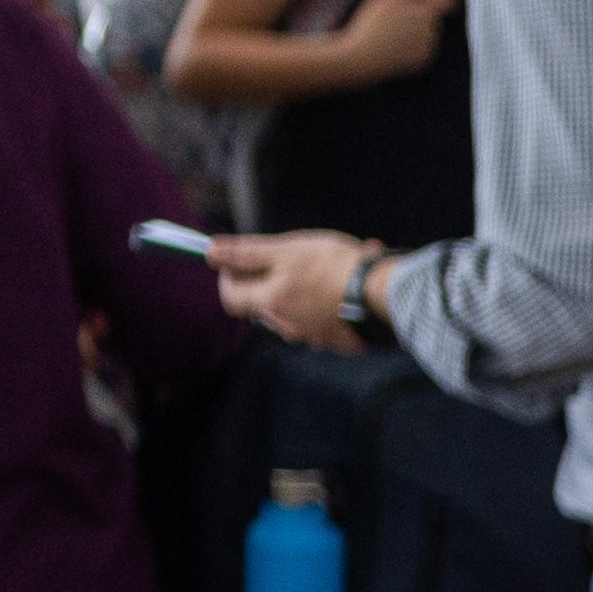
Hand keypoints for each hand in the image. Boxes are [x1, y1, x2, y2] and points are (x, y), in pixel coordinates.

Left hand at [211, 228, 380, 350]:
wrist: (383, 294)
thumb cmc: (334, 267)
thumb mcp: (286, 251)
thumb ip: (246, 252)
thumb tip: (209, 251)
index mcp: (269, 303)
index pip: (231, 298)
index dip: (229, 278)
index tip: (240, 263)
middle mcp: (286, 326)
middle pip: (264, 306)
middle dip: (271, 283)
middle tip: (292, 262)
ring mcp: (313, 337)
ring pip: (295, 313)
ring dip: (303, 293)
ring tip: (329, 270)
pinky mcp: (339, 341)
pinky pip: (322, 322)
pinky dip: (327, 305)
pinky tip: (346, 288)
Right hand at [345, 0, 455, 77]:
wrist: (360, 58)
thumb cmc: (371, 22)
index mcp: (428, 10)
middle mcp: (434, 29)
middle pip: (433, 11)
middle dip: (419, 5)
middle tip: (393, 7)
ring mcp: (430, 47)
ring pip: (427, 28)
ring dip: (413, 24)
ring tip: (388, 26)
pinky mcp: (423, 61)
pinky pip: (422, 46)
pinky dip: (411, 41)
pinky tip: (391, 42)